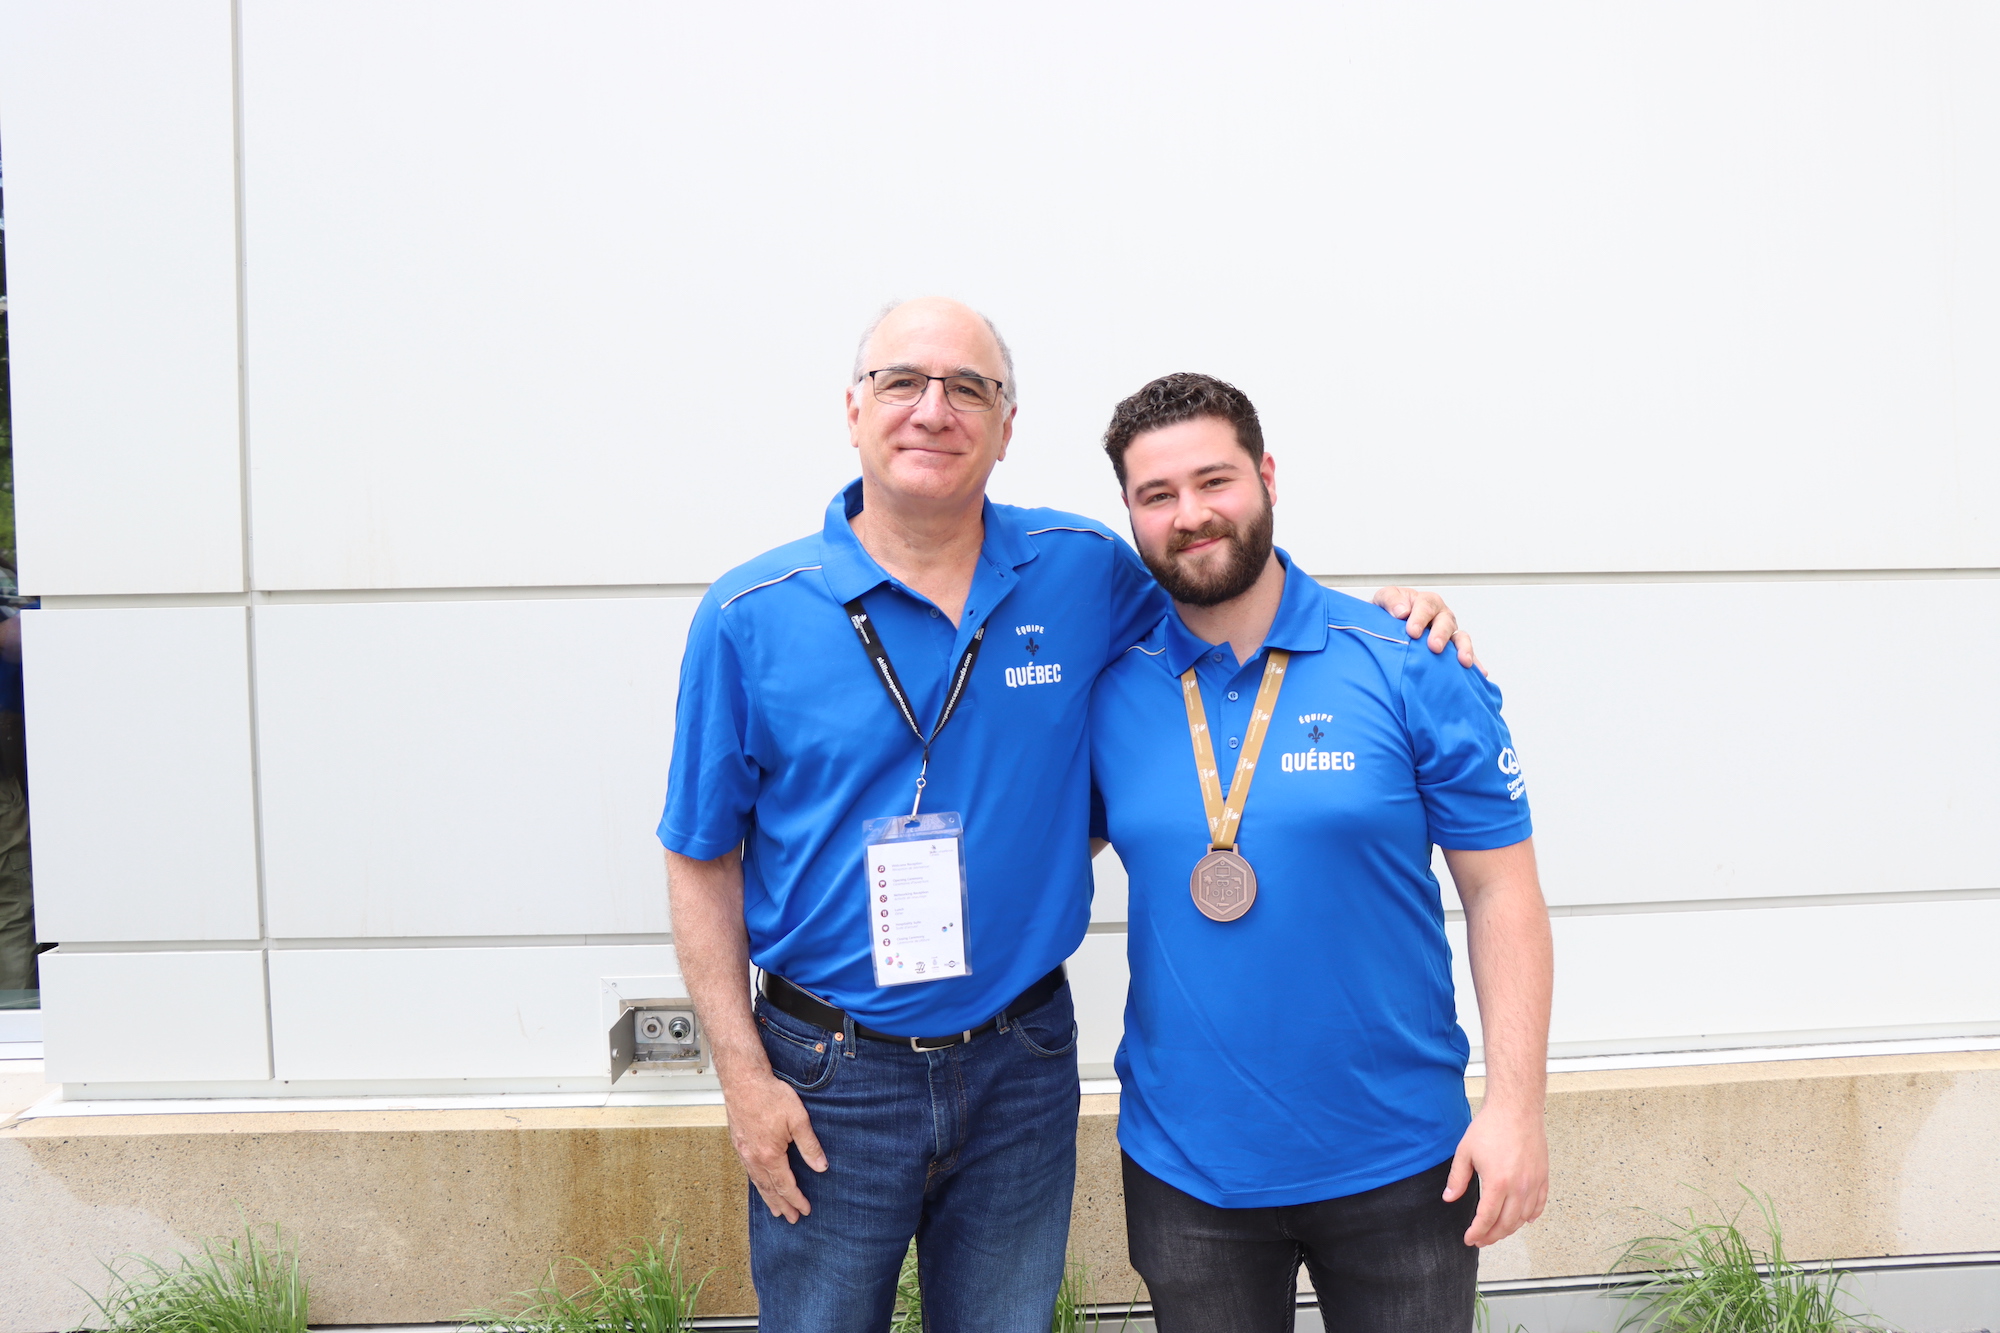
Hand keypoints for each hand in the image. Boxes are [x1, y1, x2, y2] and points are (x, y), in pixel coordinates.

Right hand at [722, 1070, 827, 1222]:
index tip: (805, 1210)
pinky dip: (757, 1183)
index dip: (797, 1200)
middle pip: (770, 1189)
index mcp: (770, 1156)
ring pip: (757, 1182)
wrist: (743, 1080)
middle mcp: (754, 1158)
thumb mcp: (798, 1119)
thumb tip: (821, 1167)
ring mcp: (743, 1152)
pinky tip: (760, 1183)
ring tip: (775, 1210)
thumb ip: (810, 1146)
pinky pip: (748, 1171)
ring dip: (768, 1197)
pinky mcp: (738, 1143)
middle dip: (782, 1205)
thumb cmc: (770, 1096)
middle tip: (791, 1219)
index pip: (786, 1186)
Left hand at [1374, 586, 1483, 672]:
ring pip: (1460, 638)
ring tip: (1464, 661)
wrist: (1386, 626)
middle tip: (1434, 647)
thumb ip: (1391, 600)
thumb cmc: (1388, 612)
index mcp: (1425, 602)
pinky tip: (1480, 673)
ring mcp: (1448, 634)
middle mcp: (1441, 617)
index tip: (1412, 631)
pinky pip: (1465, 655)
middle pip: (1446, 622)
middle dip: (1441, 634)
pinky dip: (1475, 664)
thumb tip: (1401, 611)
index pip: (1426, 606)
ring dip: (1464, 649)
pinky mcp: (1451, 651)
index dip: (1420, 618)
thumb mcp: (1384, 599)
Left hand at [1444, 1102, 1547, 1246]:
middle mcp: (1518, 1187)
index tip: (1470, 1239)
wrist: (1516, 1108)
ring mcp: (1533, 1183)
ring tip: (1497, 1232)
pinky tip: (1523, 1220)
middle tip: (1481, 1240)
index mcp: (1497, 1182)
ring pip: (1523, 1218)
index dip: (1477, 1232)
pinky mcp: (1543, 1176)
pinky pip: (1539, 1204)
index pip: (1486, 1219)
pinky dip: (1531, 1216)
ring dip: (1509, 1229)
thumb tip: (1450, 1198)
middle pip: (1506, 1224)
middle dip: (1492, 1236)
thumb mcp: (1465, 1152)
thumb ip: (1457, 1179)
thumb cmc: (1491, 1126)